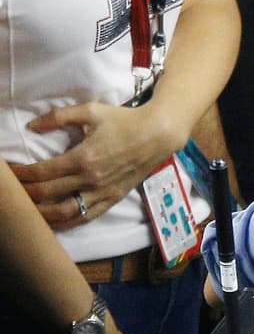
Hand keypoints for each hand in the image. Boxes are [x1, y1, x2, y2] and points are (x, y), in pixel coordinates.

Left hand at [11, 102, 181, 229]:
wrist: (158, 134)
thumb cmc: (125, 120)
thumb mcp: (91, 111)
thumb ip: (58, 117)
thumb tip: (32, 126)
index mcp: (82, 158)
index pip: (40, 173)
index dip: (19, 174)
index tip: (7, 171)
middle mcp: (90, 179)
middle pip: (46, 194)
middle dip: (23, 193)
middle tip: (11, 191)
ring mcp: (102, 192)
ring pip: (64, 212)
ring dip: (41, 214)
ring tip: (27, 210)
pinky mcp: (113, 197)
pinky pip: (86, 216)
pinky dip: (66, 222)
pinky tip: (54, 220)